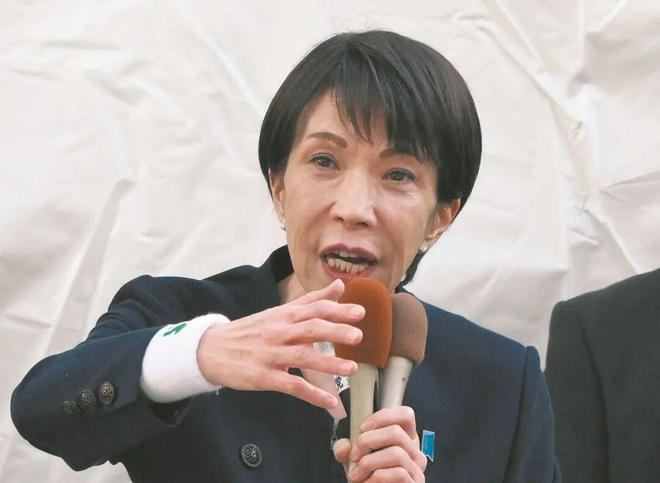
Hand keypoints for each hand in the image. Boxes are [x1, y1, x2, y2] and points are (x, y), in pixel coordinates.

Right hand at [196, 279, 363, 408]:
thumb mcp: (279, 312)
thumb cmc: (251, 331)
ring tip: (352, 368)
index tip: (360, 312)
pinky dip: (312, 395)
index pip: (314, 309)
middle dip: (335, 332)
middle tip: (358, 336)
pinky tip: (330, 402)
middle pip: (310, 329)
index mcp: (285, 315)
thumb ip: (311, 300)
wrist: (211, 349)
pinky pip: (291, 385)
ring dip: (328, 363)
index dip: (337, 309)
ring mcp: (271, 355)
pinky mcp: (264, 377)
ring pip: (302, 357)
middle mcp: (279, 332)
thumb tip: (339, 285)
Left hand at [333, 406, 426, 481]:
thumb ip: (348, 448)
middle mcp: (414, 452)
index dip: (383, 417)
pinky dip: (375, 478)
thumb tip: (343, 447)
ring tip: (356, 474)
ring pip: (396, 453)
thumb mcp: (356, 458)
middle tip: (354, 455)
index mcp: (405, 439)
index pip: (405, 415)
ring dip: (368, 463)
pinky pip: (397, 473)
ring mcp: (416, 469)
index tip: (363, 428)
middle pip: (396, 432)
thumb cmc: (367, 478)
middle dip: (367, 441)